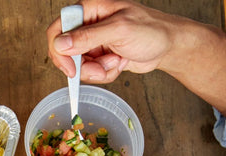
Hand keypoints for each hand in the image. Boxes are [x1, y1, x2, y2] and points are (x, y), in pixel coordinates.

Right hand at [47, 0, 174, 81]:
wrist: (167, 46)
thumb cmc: (150, 30)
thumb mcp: (119, 30)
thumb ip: (88, 36)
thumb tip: (60, 44)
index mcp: (89, 9)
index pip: (59, 28)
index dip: (59, 50)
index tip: (71, 67)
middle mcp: (88, 25)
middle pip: (66, 53)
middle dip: (84, 66)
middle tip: (100, 68)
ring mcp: (93, 42)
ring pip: (80, 67)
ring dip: (98, 71)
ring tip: (116, 61)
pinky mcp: (100, 57)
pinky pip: (92, 73)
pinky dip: (105, 74)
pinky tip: (119, 64)